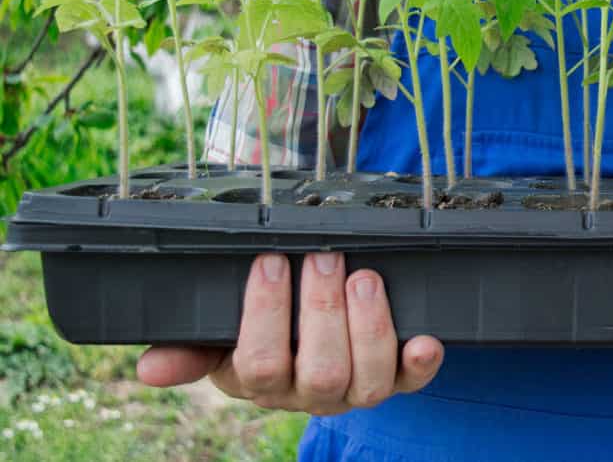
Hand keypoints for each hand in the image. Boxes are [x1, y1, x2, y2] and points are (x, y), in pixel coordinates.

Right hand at [137, 253, 442, 414]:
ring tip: (364, 277)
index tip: (271, 261)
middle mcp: (312, 393)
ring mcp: (357, 388)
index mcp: (263, 383)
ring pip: (368, 379)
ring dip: (370, 327)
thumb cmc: (264, 329)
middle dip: (323, 311)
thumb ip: (190, 346)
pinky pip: (413, 381)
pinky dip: (422, 362)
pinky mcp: (398, 378)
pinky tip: (424, 339)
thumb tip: (147, 367)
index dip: (266, 313)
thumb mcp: (221, 336)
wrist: (313, 339)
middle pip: (320, 371)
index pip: (258, 363)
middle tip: (324, 259)